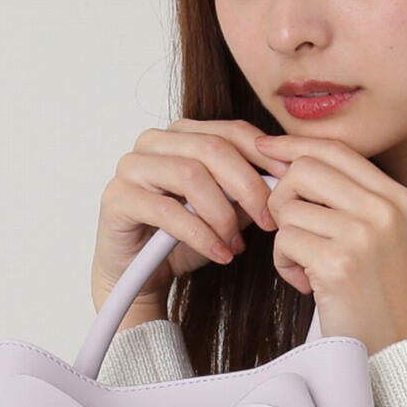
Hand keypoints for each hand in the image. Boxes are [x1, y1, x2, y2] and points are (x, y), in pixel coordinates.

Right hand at [91, 119, 282, 307]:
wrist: (137, 276)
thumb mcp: (225, 212)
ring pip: (191, 175)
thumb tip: (286, 179)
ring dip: (222, 215)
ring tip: (237, 244)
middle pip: (213, 148)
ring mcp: (131, 166)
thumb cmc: (180, 240)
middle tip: (269, 221)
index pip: (231, 131)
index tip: (289, 186)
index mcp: (182, 134)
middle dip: (249, 187)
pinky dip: (201, 235)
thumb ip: (247, 191)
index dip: (266, 156)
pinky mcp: (117, 198)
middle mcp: (154, 141)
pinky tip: (220, 254)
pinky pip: (168, 210)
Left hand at [253, 134, 406, 356]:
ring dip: (285, 241)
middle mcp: (385, 209)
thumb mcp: (380, 238)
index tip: (265, 149)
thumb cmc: (378, 299)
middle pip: (305, 169)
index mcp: (398, 198)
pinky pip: (284, 241)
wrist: (396, 352)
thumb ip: (347, 200)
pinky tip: (307, 285)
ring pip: (289, 208)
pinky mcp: (338, 262)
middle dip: (282, 197)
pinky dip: (284, 265)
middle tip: (290, 230)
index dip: (294, 146)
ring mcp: (364, 234)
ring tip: (307, 269)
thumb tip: (288, 161)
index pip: (336, 149)